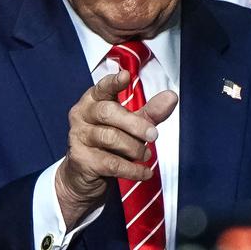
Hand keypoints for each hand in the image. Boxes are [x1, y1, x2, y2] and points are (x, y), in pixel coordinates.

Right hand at [55, 70, 177, 228]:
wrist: (84, 175)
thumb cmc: (109, 143)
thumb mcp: (131, 125)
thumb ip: (150, 111)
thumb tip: (171, 96)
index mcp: (93, 99)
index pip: (103, 87)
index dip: (114, 82)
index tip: (126, 76)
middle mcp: (82, 114)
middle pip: (108, 113)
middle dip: (135, 124)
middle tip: (154, 135)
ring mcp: (78, 136)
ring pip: (110, 137)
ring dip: (134, 148)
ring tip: (146, 155)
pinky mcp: (81, 159)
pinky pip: (110, 163)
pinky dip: (132, 169)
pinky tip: (145, 172)